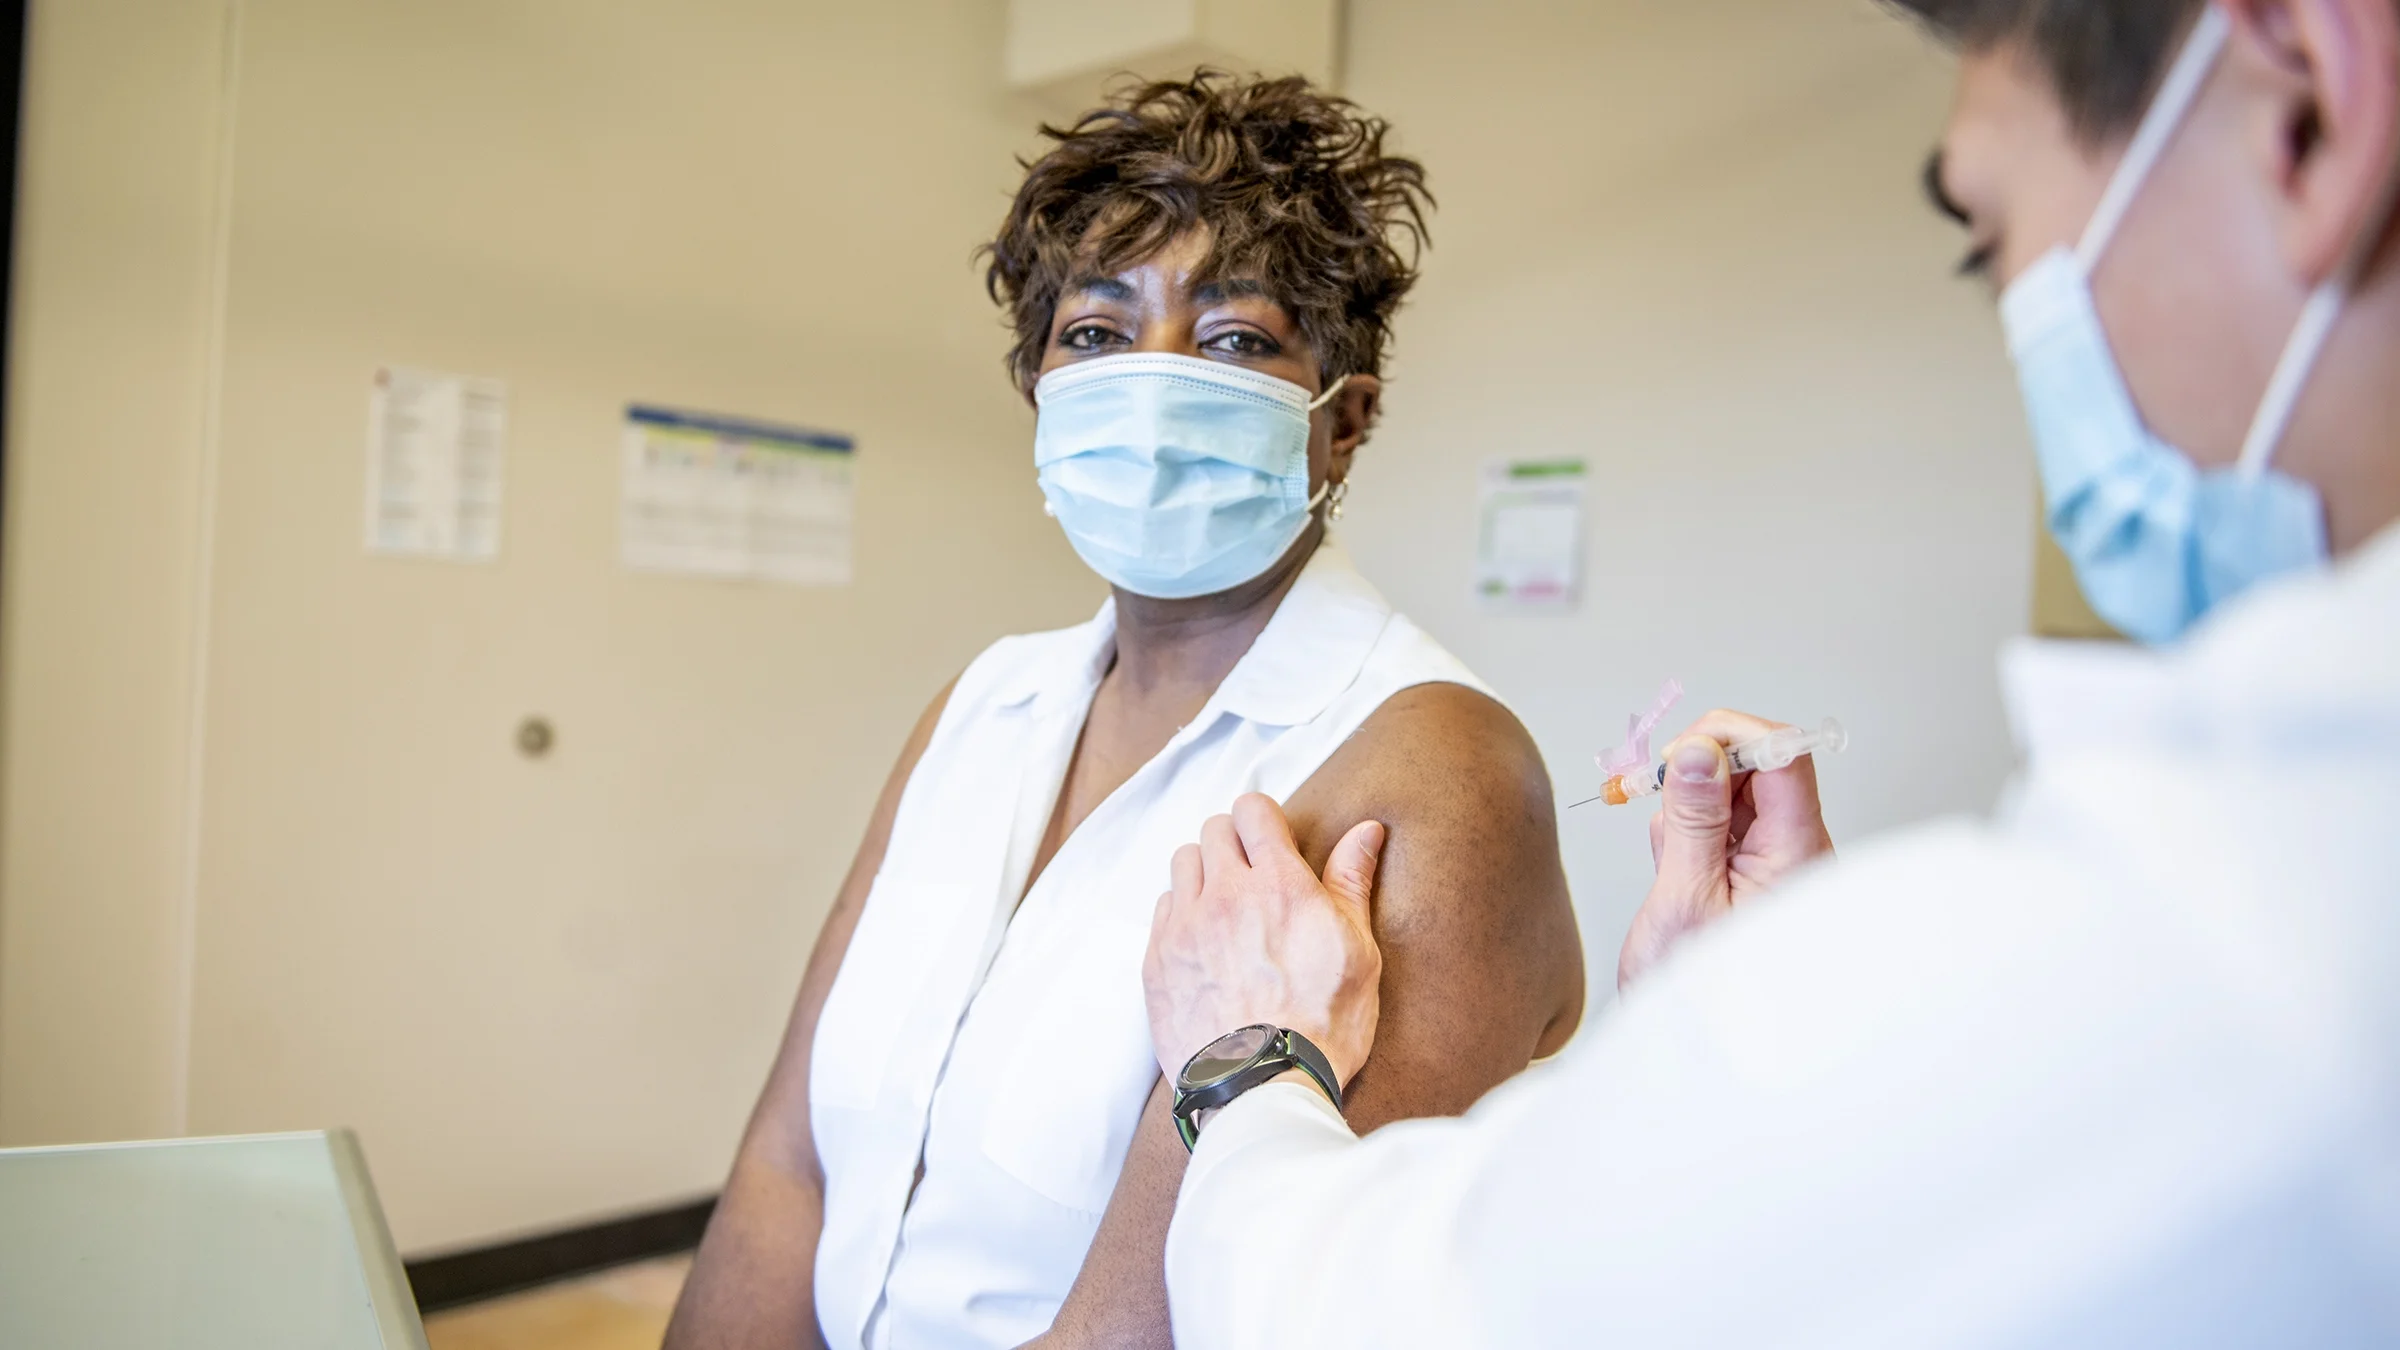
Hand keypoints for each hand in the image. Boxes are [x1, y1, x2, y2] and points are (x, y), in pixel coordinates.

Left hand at [1143, 793, 1386, 1090]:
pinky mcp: (1157, 961)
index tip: (1274, 841)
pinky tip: (1205, 943)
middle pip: (1213, 830)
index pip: (1252, 809)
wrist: (1261, 1089)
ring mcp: (1184, 927)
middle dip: (1235, 842)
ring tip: (1228, 908)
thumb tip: (1366, 831)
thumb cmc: (1323, 1025)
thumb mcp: (1358, 952)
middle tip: (1255, 877)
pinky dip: (1181, 913)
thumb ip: (1352, 883)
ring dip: (1204, 873)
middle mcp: (1224, 895)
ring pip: (1183, 864)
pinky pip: (1162, 910)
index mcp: (1279, 885)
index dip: (1264, 818)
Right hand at [1617, 709, 1835, 990]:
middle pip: (1760, 766)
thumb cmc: (1699, 997)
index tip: (1681, 754)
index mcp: (1796, 855)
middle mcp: (1797, 852)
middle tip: (1658, 799)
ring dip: (1689, 808)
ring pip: (1735, 792)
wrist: (1694, 1052)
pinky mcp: (1752, 872)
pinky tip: (1675, 873)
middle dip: (1701, 772)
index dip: (1732, 737)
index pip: (1786, 756)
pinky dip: (1688, 832)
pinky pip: (1722, 823)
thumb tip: (1697, 749)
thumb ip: (1692, 819)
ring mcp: (1776, 862)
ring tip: (1670, 863)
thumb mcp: (1685, 900)